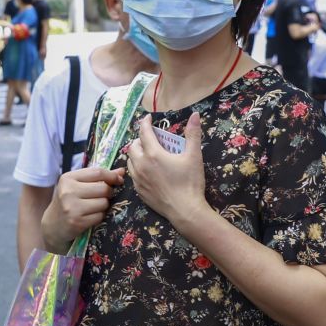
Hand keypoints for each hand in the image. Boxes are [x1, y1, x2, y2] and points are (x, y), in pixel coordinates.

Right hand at [41, 164, 125, 252]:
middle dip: (108, 193)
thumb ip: (98, 176)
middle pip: (103, 188)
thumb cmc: (69, 200)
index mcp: (68, 178)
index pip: (97, 172)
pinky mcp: (77, 222)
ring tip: (93, 207)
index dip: (112, 176)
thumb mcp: (78, 185)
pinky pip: (100, 216)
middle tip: (102, 196)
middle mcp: (68, 191)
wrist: (53, 224)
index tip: (119, 179)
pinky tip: (90, 216)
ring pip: (104, 203)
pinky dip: (99, 216)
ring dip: (103, 206)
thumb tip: (122, 171)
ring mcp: (72, 207)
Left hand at [124, 114, 208, 233]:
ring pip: (130, 161)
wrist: (185, 210)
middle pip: (133, 146)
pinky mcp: (139, 191)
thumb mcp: (194, 156)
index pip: (144, 132)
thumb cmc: (190, 182)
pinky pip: (133, 175)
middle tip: (150, 139)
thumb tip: (195, 115)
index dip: (145, 123)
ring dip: (136, 154)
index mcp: (153, 154)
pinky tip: (146, 171)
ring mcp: (138, 179)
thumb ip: (193, 134)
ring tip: (146, 153)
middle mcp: (141, 165)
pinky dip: (137, 168)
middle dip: (140, 139)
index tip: (148, 118)